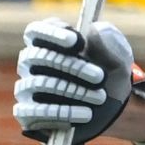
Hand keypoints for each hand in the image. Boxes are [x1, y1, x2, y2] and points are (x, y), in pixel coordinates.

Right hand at [13, 18, 134, 144]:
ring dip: (74, 90)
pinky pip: (34, 111)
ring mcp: (26, 87)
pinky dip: (62, 112)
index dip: (53, 33)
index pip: (37, 31)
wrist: (110, 112)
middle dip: (73, 66)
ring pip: (40, 82)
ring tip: (100, 98)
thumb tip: (93, 30)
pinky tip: (85, 114)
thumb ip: (108, 45)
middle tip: (100, 77)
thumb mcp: (117, 62)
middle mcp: (31, 63)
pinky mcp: (26, 112)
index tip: (78, 40)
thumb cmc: (109, 79)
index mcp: (48, 43)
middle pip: (40, 56)